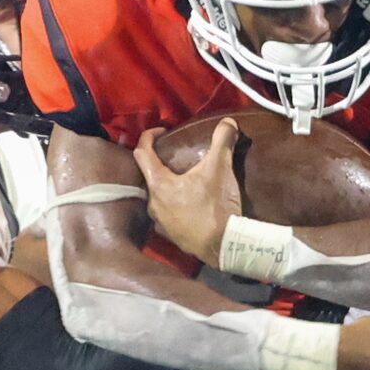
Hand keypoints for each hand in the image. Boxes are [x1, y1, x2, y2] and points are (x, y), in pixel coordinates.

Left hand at [134, 118, 243, 266]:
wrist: (223, 246)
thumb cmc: (215, 206)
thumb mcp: (220, 168)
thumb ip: (222, 141)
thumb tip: (228, 123)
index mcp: (158, 184)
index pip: (142, 152)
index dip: (149, 137)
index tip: (161, 131)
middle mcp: (153, 204)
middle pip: (151, 176)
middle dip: (162, 164)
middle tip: (178, 158)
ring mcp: (161, 223)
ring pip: (160, 197)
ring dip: (170, 187)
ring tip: (187, 182)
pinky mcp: (172, 236)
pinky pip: (169, 215)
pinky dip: (177, 206)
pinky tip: (192, 204)